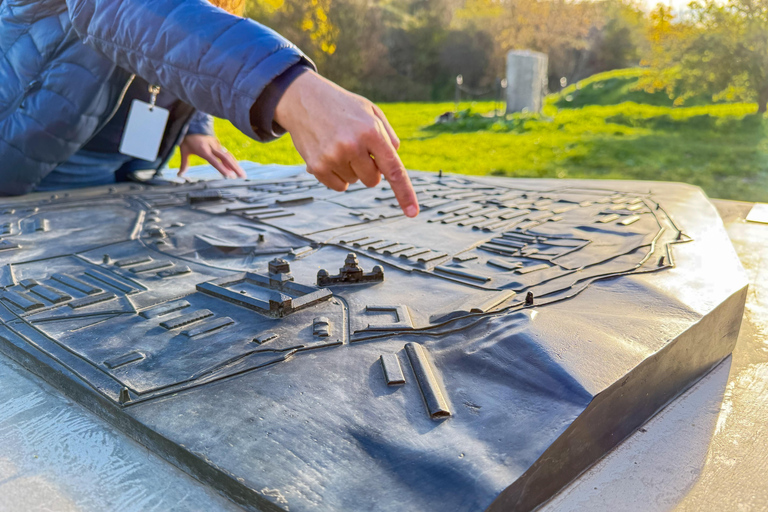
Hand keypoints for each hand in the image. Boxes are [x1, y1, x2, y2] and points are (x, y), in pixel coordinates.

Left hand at [178, 134, 244, 178]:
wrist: (192, 123)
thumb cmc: (187, 137)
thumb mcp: (184, 150)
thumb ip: (184, 163)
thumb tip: (180, 174)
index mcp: (203, 149)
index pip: (215, 161)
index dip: (222, 169)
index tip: (230, 176)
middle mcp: (212, 147)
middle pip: (226, 158)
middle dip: (235, 168)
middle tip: (243, 176)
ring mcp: (216, 145)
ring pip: (228, 156)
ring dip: (236, 165)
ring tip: (243, 174)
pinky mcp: (218, 144)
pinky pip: (226, 154)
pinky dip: (232, 161)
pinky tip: (236, 168)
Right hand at [274, 71, 418, 217]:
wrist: (303, 98)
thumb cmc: (343, 106)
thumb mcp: (371, 111)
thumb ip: (388, 136)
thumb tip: (393, 164)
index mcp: (371, 131)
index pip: (393, 169)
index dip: (405, 193)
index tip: (413, 213)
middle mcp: (353, 145)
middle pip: (373, 180)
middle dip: (369, 169)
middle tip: (358, 149)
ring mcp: (333, 157)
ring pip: (355, 182)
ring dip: (351, 169)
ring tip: (339, 145)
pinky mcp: (317, 167)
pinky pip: (339, 186)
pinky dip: (337, 176)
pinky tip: (329, 155)